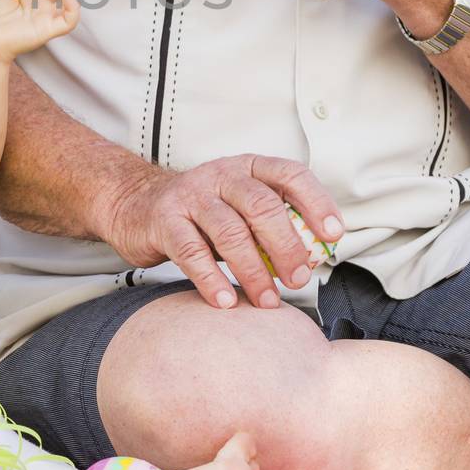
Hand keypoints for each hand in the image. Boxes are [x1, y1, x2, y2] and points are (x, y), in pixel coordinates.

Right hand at [100, 154, 344, 310]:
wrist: (136, 206)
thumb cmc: (202, 215)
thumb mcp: (239, 209)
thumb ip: (271, 225)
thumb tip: (314, 259)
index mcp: (248, 168)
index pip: (290, 175)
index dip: (316, 203)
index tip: (333, 237)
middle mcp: (221, 175)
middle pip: (262, 206)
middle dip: (286, 246)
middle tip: (299, 278)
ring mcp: (191, 195)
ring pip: (230, 231)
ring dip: (253, 271)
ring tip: (267, 299)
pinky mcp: (165, 220)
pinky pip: (191, 251)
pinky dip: (211, 280)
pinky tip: (225, 301)